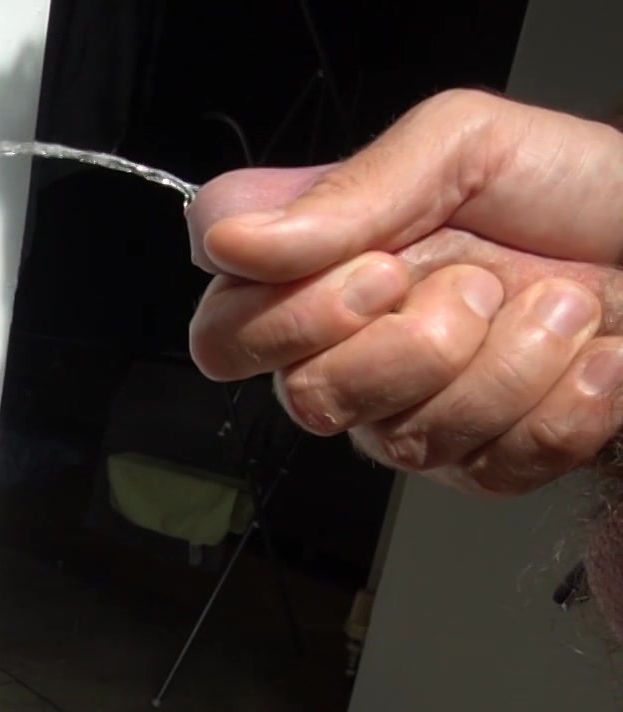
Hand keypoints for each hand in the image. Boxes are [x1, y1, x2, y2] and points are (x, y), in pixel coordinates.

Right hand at [186, 89, 622, 495]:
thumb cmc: (578, 188)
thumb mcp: (462, 145)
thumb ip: (347, 191)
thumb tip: (233, 241)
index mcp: (319, 270)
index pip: (221, 329)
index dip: (283, 317)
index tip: (376, 270)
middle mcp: (347, 349)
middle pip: (306, 398)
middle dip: (413, 346)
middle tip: (482, 284)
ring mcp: (406, 414)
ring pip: (404, 439)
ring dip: (511, 364)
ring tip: (564, 307)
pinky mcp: (477, 464)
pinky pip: (488, 470)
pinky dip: (562, 406)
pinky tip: (591, 359)